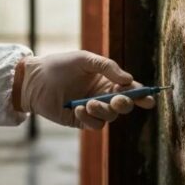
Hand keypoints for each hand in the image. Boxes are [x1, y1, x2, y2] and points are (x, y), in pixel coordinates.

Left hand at [16, 51, 155, 129]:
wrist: (35, 79)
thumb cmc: (60, 65)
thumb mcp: (85, 59)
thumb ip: (107, 67)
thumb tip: (129, 80)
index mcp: (107, 80)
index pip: (130, 88)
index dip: (142, 94)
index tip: (149, 98)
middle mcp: (103, 95)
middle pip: (124, 105)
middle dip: (124, 103)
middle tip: (116, 99)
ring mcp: (93, 109)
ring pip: (111, 117)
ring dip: (103, 111)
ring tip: (88, 103)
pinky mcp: (81, 120)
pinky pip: (95, 125)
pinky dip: (89, 118)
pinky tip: (77, 109)